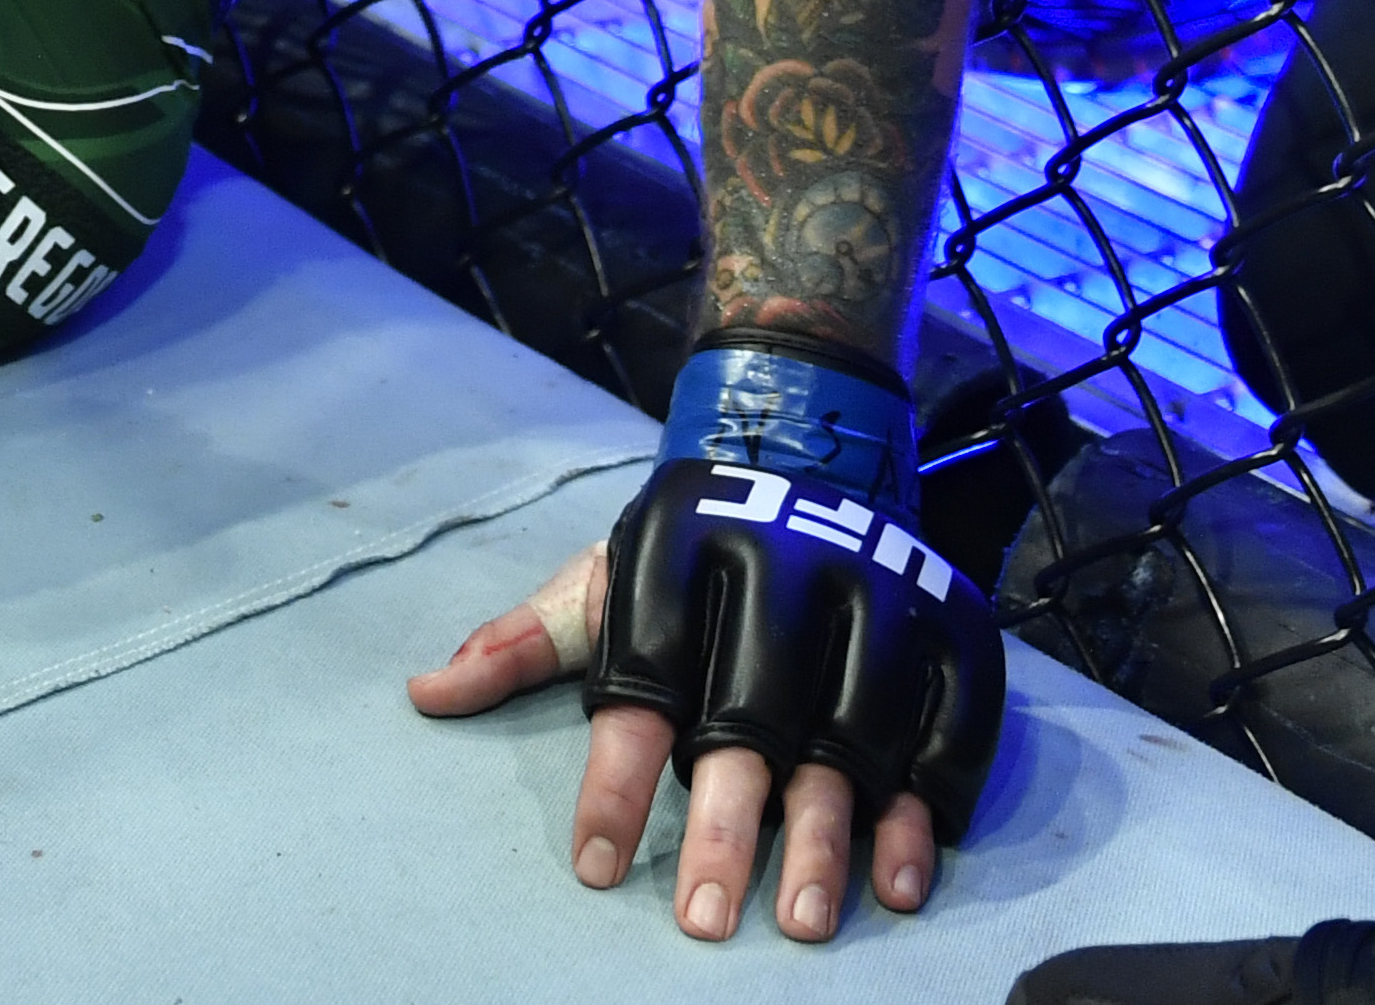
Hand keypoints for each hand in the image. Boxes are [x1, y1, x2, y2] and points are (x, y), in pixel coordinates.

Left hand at [411, 541, 945, 943]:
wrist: (814, 451)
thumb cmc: (691, 542)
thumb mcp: (604, 572)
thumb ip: (524, 639)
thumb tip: (424, 695)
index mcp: (681, 554)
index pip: (638, 682)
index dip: (616, 781)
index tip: (594, 869)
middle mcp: (784, 573)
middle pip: (751, 720)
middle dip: (724, 828)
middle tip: (701, 922)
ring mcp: (877, 601)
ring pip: (852, 738)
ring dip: (827, 837)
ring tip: (798, 921)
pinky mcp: (950, 632)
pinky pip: (945, 732)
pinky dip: (920, 811)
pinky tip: (893, 883)